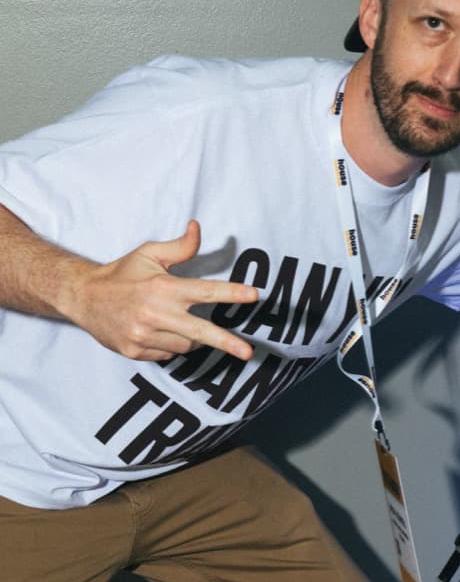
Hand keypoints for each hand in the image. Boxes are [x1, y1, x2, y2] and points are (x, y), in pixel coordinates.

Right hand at [64, 221, 259, 361]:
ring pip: (185, 346)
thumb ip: (179, 246)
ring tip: (176, 322)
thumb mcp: (149, 253)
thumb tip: (197, 227)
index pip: (205, 291)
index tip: (254, 295)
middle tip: (248, 352)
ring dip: (190, 339)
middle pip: (201, 332)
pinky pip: (166, 355)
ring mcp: (143, 336)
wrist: (83, 298)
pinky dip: (169, 345)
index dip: (232, 293)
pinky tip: (156, 331)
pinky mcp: (135, 351)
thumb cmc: (122, 274)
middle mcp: (154, 313)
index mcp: (162, 288)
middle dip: (227, 342)